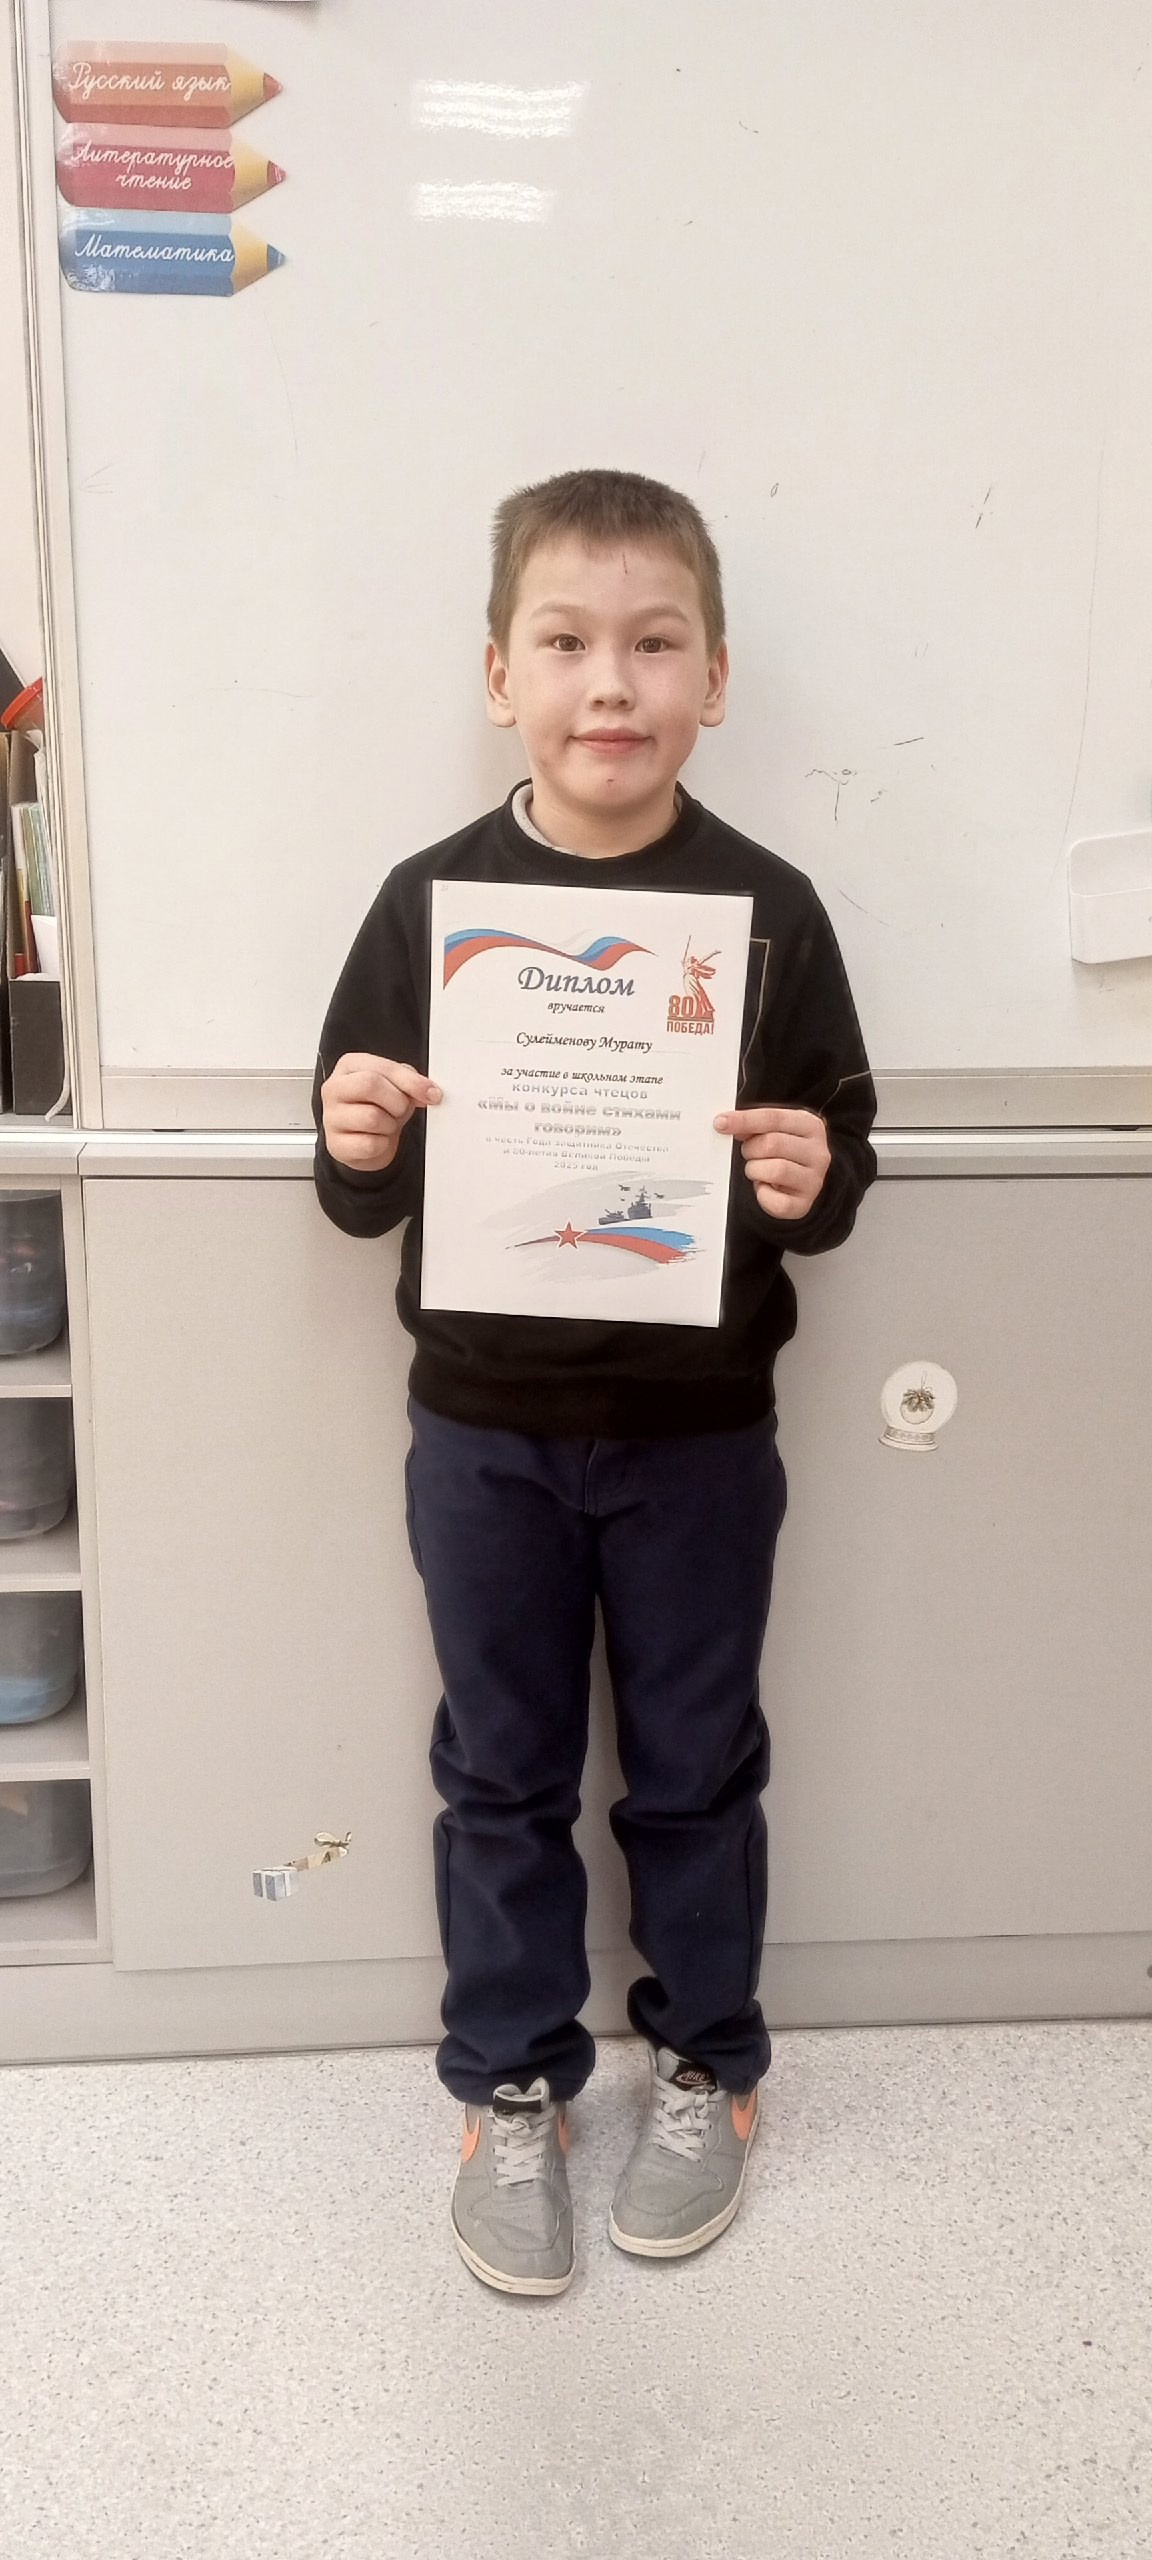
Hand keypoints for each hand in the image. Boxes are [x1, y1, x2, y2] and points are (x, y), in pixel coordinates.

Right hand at [321, 1052, 440, 1173]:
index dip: (411, 1082)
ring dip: (390, 1125)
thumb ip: (409, 1081)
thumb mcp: (394, 1086)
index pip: (381, 1067)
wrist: (363, 1140)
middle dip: (397, 1101)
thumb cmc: (377, 1107)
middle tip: (401, 1110)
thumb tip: (427, 1091)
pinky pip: (370, 1144)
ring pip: (372, 1118)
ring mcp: (330, 1117)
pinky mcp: (335, 1145)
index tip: (431, 1093)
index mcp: (349, 1066)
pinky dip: (382, 1145)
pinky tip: (377, 1140)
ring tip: (386, 1125)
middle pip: (370, 1085)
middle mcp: (334, 1088)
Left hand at [714, 1104, 830, 1219]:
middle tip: (749, 1153)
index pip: (774, 1118)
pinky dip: (763, 1195)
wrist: (801, 1182)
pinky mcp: (804, 1203)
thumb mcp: (773, 1131)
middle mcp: (818, 1152)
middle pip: (772, 1143)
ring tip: (758, 1170)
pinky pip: (776, 1201)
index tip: (721, 1123)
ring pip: (775, 1170)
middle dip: (751, 1149)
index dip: (744, 1120)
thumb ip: (754, 1125)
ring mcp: (814, 1180)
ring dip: (755, 1170)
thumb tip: (727, 1123)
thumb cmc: (784, 1153)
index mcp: (810, 1126)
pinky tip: (765, 1187)